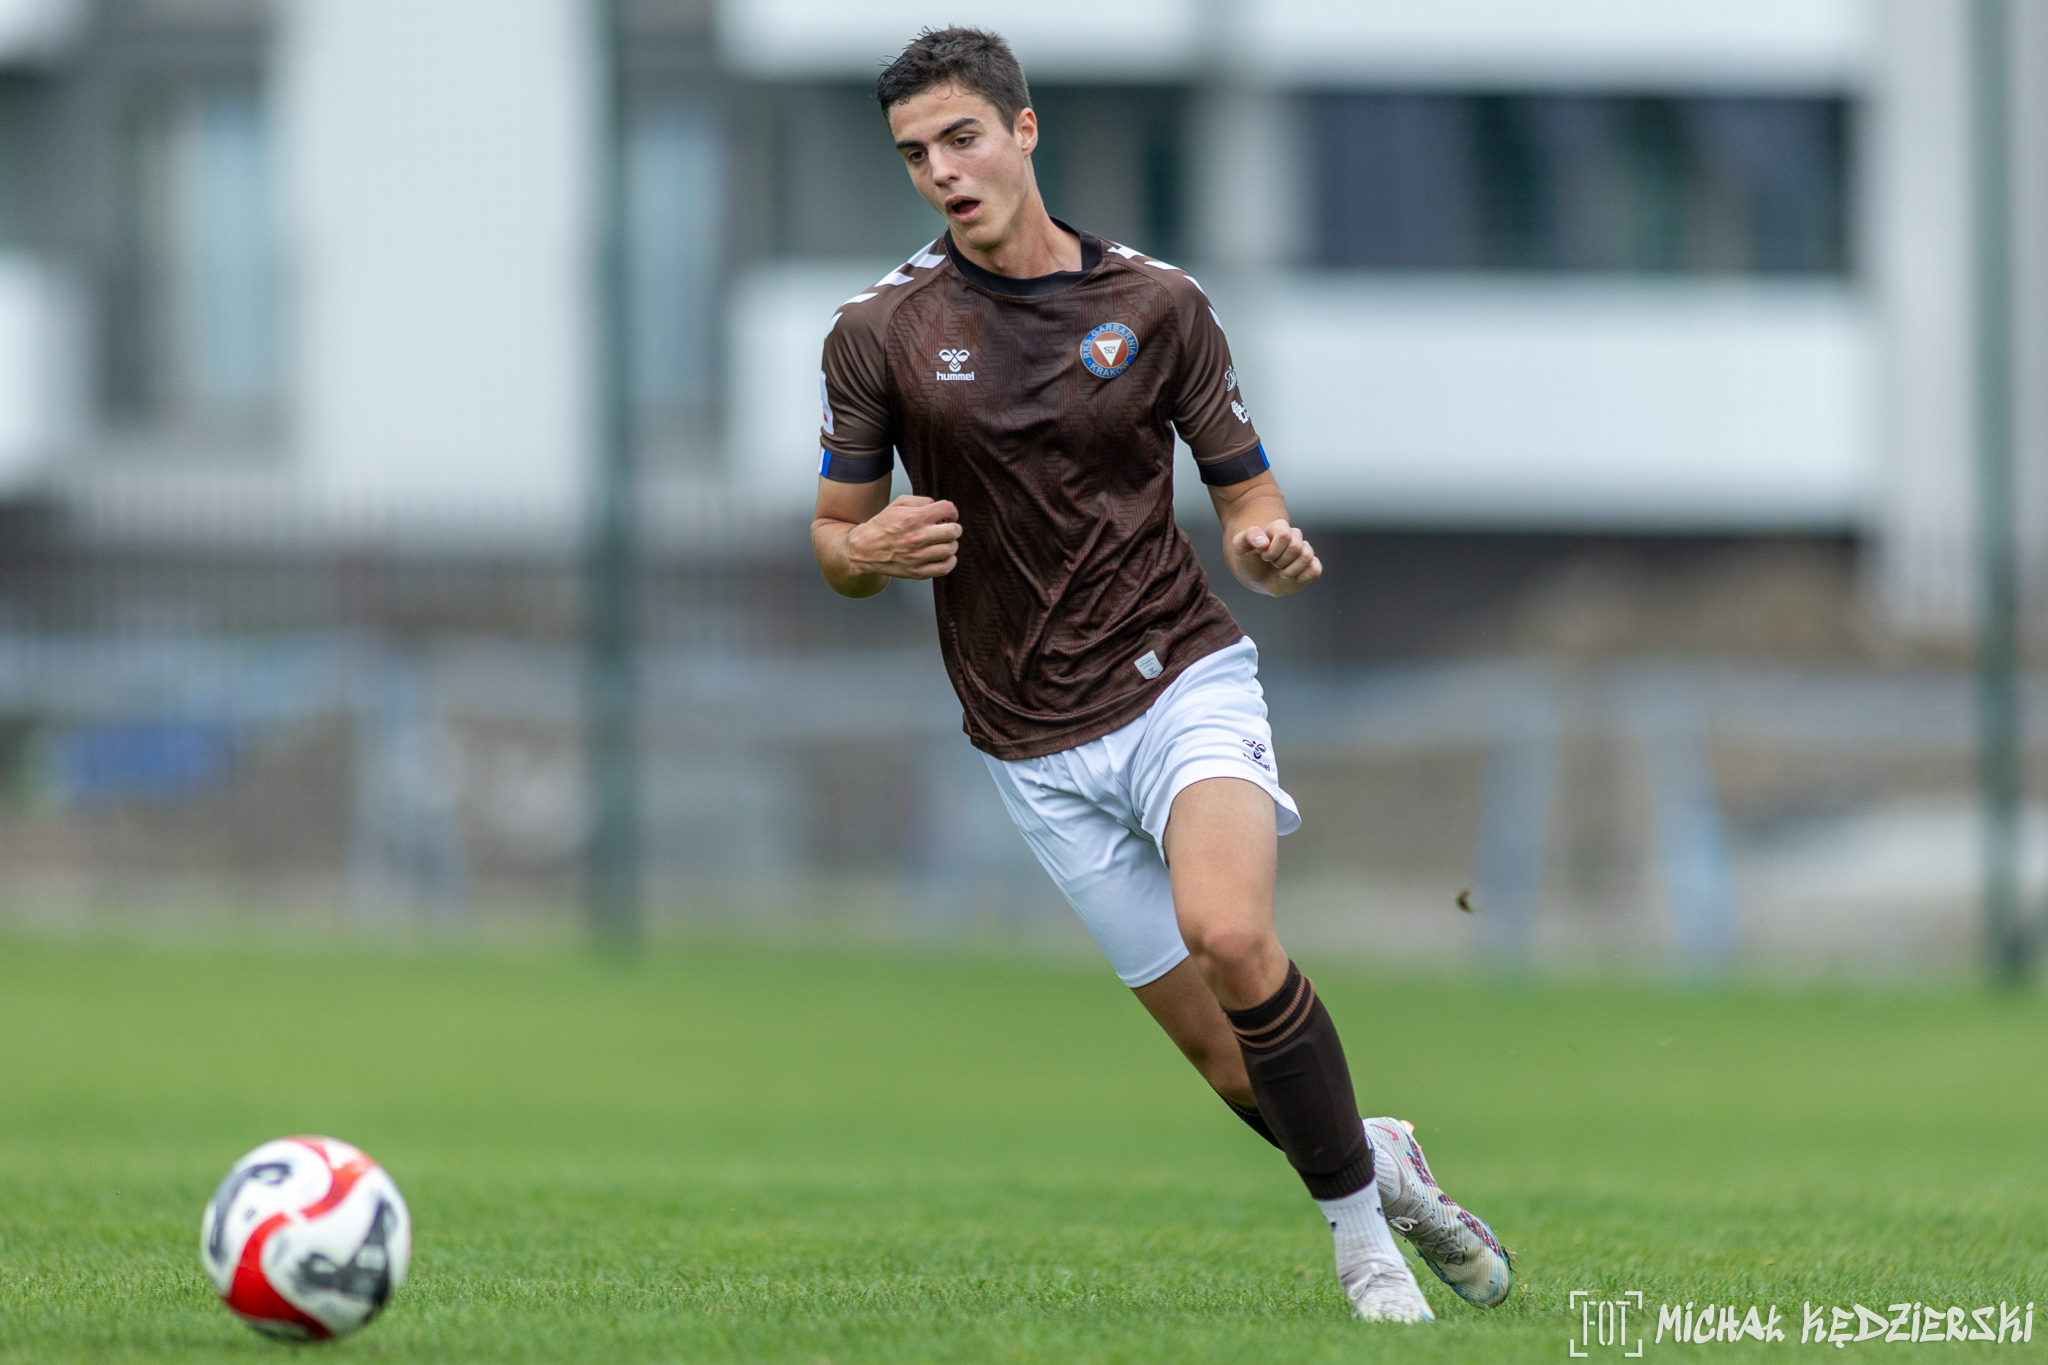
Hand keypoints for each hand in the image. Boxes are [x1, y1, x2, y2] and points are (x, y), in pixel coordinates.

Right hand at [845, 495, 960, 580]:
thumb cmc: (883, 526)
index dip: (951, 511)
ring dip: (951, 544)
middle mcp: (916, 537)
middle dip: (954, 528)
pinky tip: (942, 555)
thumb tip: (940, 508)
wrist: (865, 550)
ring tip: (942, 542)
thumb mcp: (898, 504)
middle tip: (947, 529)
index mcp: (913, 518)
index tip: (948, 516)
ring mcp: (917, 557)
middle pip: (953, 531)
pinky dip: (949, 560)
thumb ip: (921, 501)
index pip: (948, 509)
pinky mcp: (918, 572)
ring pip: (951, 549)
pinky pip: (945, 567)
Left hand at [1229, 518, 1320, 596]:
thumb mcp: (1240, 546)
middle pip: (1296, 547)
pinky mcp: (1311, 566)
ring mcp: (1305, 551)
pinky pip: (1316, 570)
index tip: (1263, 556)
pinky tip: (1292, 578)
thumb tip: (1264, 542)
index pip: (1284, 535)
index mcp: (1280, 527)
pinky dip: (1301, 578)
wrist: (1256, 579)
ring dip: (1289, 571)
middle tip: (1272, 564)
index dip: (1272, 550)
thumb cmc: (1249, 559)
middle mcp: (1295, 537)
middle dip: (1280, 561)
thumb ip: (1249, 536)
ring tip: (1281, 572)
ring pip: (1307, 557)